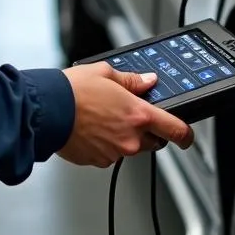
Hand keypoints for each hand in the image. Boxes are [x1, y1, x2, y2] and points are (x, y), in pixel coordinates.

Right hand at [58, 63, 193, 167]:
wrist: (46, 110)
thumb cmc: (73, 91)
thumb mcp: (106, 73)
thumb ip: (132, 81)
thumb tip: (148, 81)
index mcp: (138, 114)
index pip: (174, 130)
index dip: (186, 135)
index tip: (188, 137)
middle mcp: (130, 138)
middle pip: (153, 142)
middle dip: (147, 131)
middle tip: (128, 116)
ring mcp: (114, 152)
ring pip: (129, 148)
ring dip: (122, 137)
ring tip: (102, 118)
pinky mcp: (98, 161)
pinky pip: (109, 155)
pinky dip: (105, 144)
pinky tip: (91, 129)